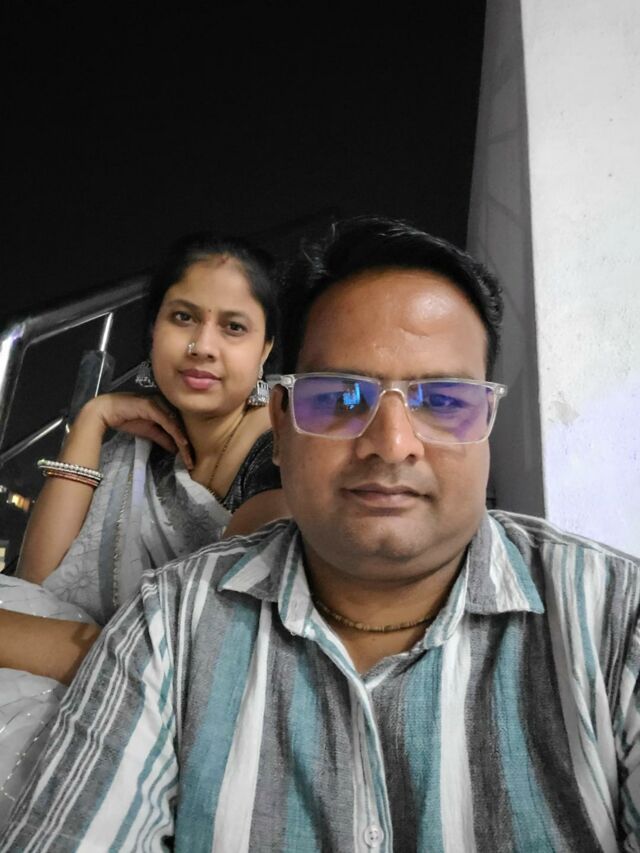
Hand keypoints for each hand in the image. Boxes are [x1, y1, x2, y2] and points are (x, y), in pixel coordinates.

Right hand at [78, 393, 193, 468]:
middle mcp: (164, 405)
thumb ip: (162, 438)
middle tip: (191, 463)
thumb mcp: (148, 431)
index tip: (188, 461)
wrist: (106, 411)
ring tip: (188, 458)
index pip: (178, 428)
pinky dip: (175, 433)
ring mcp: (159, 404)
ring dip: (183, 443)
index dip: (184, 444)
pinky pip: (167, 422)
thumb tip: (176, 449)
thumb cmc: (126, 418)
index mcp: (165, 409)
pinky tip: (182, 443)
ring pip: (175, 425)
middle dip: (186, 447)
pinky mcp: (152, 406)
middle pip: (179, 427)